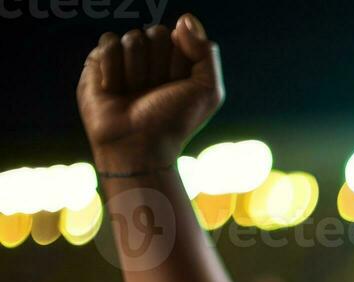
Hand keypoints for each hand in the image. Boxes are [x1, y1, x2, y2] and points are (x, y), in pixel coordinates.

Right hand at [77, 14, 223, 173]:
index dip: (180, 62)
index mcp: (180, 63)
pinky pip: (109, 42)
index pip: (182, 36)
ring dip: (137, 71)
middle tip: (155, 91)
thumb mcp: (207, 91)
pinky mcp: (100, 62)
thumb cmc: (174, 121)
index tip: (178, 86)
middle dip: (159, 65)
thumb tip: (184, 18)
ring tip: (135, 93)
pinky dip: (113, 67)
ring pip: (134, 37)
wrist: (138, 145)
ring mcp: (127, 59)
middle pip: (157, 33)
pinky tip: (114, 89)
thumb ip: (206, 52)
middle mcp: (154, 59)